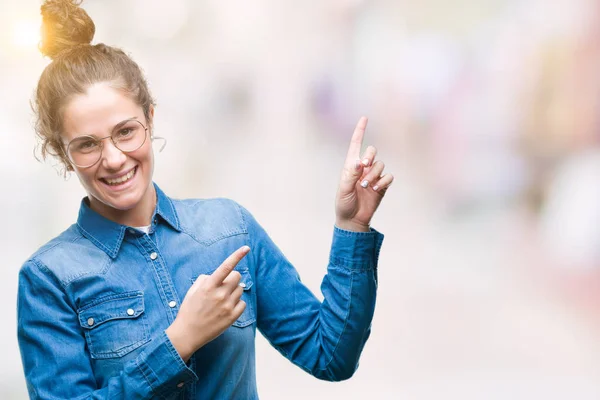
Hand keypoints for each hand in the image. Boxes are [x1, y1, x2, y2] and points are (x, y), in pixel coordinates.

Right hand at [166, 246, 249, 361]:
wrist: (188, 333)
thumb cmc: (189, 310)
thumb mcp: (193, 290)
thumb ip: (205, 279)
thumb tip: (217, 275)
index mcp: (208, 286)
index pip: (226, 266)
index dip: (237, 255)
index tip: (246, 248)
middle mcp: (219, 294)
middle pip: (237, 276)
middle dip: (232, 278)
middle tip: (224, 285)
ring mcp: (227, 306)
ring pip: (240, 289)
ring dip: (233, 291)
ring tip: (222, 300)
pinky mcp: (232, 317)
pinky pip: (243, 303)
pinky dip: (237, 303)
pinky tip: (227, 308)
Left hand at [335, 117, 392, 231]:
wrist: (352, 219)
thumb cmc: (344, 203)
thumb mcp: (344, 189)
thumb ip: (351, 174)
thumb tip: (359, 162)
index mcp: (350, 166)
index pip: (356, 144)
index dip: (360, 131)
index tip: (364, 118)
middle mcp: (363, 168)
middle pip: (372, 151)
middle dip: (370, 155)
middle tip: (364, 165)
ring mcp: (373, 176)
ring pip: (380, 164)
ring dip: (374, 174)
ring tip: (366, 186)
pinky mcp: (382, 185)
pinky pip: (388, 176)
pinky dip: (383, 181)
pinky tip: (376, 188)